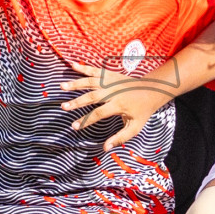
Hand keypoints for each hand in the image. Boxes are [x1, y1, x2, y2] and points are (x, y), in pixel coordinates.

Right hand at [59, 61, 175, 150]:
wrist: (152, 90)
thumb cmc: (142, 111)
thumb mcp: (135, 127)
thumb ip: (120, 138)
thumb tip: (105, 148)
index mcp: (119, 104)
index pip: (99, 113)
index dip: (86, 120)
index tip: (74, 126)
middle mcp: (114, 91)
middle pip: (92, 96)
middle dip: (77, 101)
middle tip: (63, 107)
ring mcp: (111, 81)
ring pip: (91, 81)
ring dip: (76, 83)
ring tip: (62, 86)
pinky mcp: (110, 75)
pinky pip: (95, 70)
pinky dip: (83, 67)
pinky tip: (72, 64)